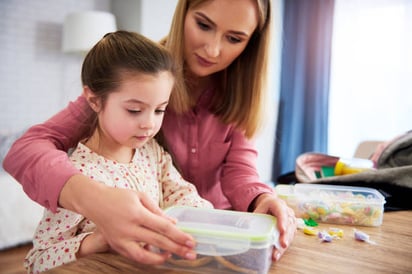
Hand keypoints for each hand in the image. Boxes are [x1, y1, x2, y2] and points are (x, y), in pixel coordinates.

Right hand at [60, 175, 196, 264]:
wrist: (94, 202)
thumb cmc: (119, 196)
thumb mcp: (140, 197)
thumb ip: (157, 211)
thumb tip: (173, 224)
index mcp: (137, 214)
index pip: (163, 228)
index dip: (179, 236)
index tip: (192, 241)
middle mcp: (129, 229)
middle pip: (158, 242)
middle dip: (178, 249)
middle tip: (192, 254)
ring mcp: (121, 240)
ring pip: (144, 257)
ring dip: (162, 258)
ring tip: (174, 255)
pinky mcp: (116, 246)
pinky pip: (134, 257)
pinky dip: (148, 258)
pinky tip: (159, 254)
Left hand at [252, 193, 296, 261]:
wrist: (272, 204)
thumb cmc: (264, 208)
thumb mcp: (258, 210)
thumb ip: (254, 218)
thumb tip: (245, 228)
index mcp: (278, 205)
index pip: (281, 212)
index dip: (282, 221)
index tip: (282, 230)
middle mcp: (288, 212)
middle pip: (288, 224)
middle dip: (285, 236)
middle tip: (283, 245)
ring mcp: (291, 221)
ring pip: (290, 233)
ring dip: (283, 245)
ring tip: (276, 255)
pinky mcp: (292, 229)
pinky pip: (290, 238)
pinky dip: (283, 247)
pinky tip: (277, 253)